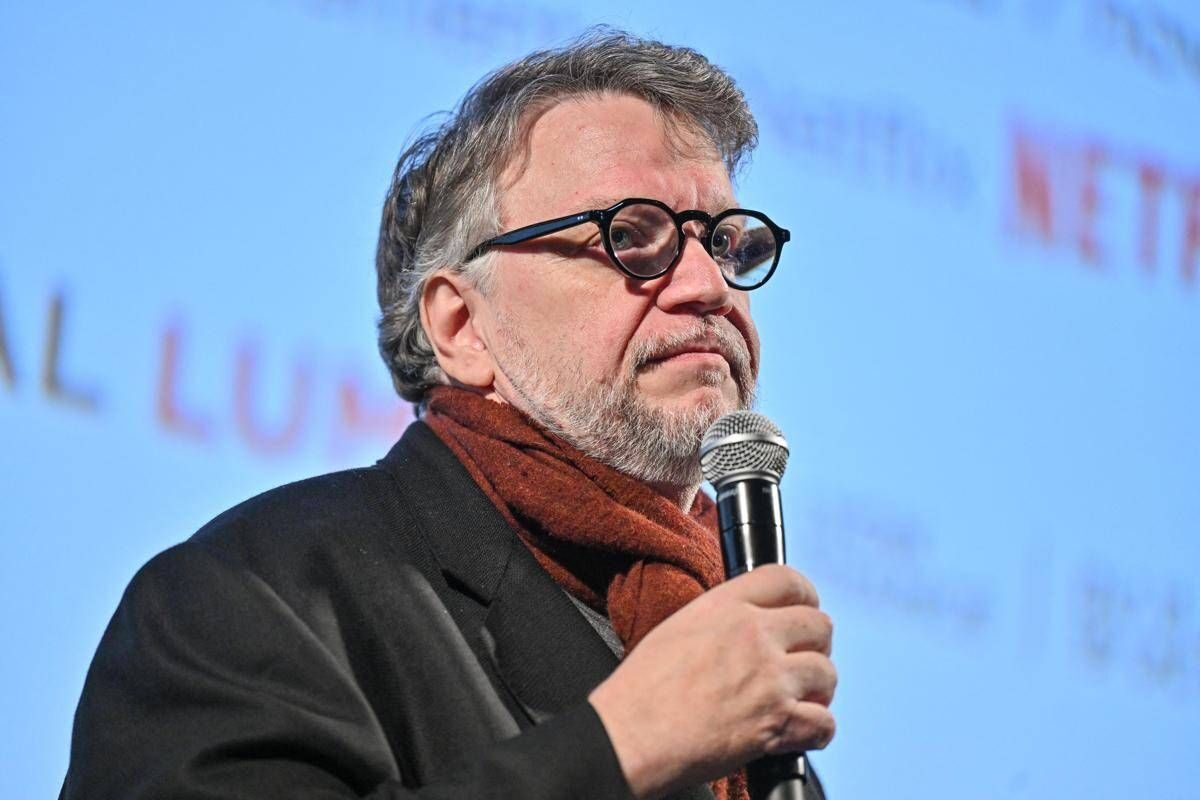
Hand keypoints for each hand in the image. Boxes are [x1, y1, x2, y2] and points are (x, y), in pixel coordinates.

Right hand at [588, 564, 835, 799]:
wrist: (630, 736)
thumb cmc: (640, 690)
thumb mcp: (677, 628)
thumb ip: (720, 618)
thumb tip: (746, 624)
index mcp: (725, 607)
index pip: (787, 580)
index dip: (805, 596)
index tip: (805, 610)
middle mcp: (754, 634)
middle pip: (819, 625)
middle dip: (816, 645)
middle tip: (801, 662)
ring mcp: (770, 678)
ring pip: (827, 673)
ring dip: (818, 690)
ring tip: (800, 700)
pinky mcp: (778, 722)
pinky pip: (825, 723)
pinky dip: (817, 732)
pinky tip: (800, 732)